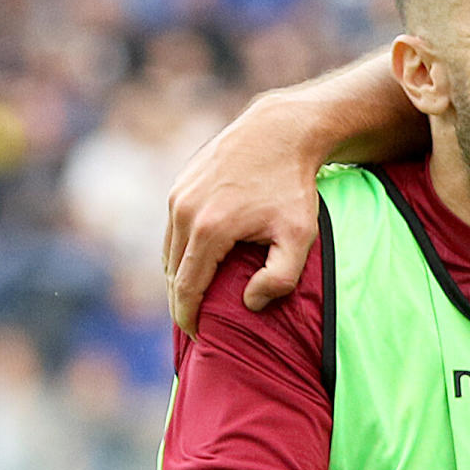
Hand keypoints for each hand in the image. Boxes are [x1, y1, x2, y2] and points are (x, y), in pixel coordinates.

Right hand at [164, 89, 329, 332]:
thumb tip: (250, 303)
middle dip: (181, 301)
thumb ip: (280, 277)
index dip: (188, 317)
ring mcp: (178, 195)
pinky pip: (173, 228)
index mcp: (208, 230)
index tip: (199, 338)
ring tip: (196, 298)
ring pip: (169, 250)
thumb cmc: (293, 187)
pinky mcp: (180, 184)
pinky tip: (197, 263)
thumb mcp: (300, 236)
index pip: (186, 287)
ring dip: (178, 276)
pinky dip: (181, 251)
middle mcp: (183, 212)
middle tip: (196, 324)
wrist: (279, 132)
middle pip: (172, 271)